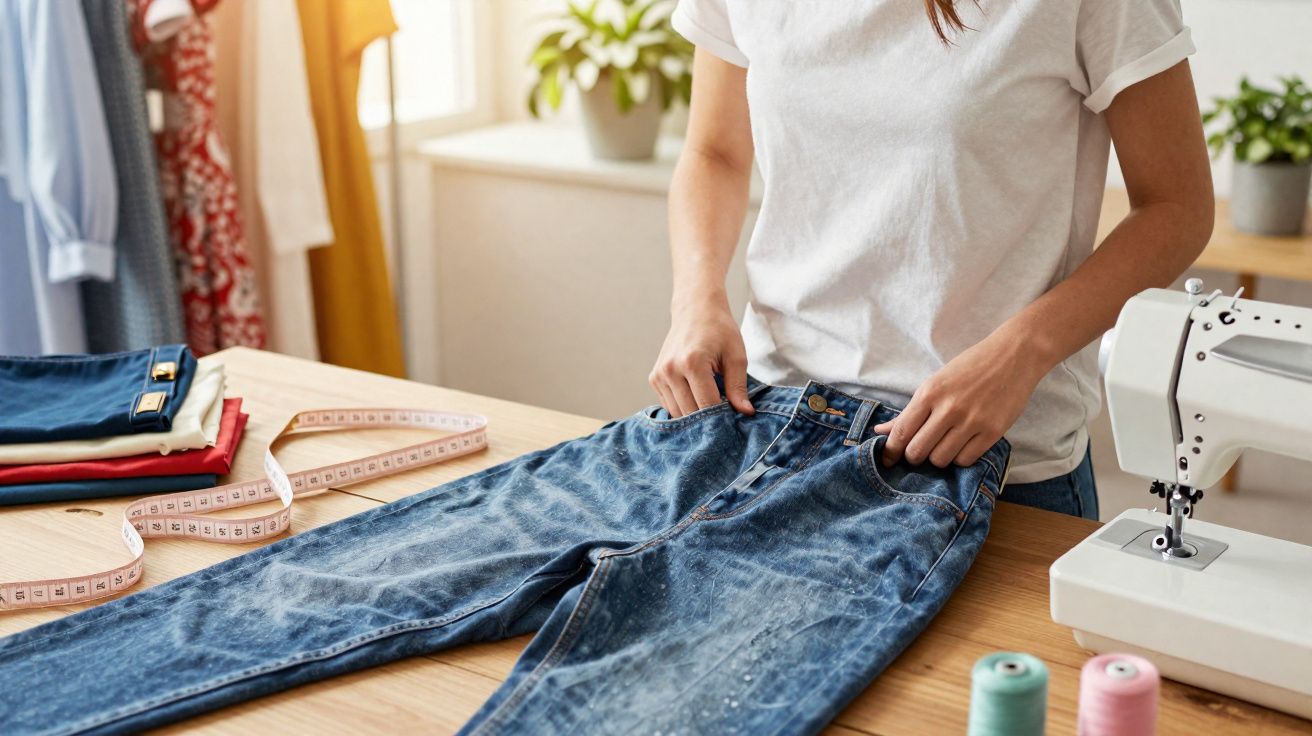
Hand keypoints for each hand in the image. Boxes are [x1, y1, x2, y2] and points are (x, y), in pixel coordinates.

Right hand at [649, 296, 754, 418]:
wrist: (695, 310)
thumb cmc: (719, 330)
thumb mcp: (736, 356)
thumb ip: (738, 387)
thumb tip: (745, 413)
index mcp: (692, 362)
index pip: (707, 405)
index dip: (722, 417)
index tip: (734, 420)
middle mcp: (671, 369)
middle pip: (690, 412)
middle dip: (708, 420)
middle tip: (725, 416)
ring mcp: (659, 375)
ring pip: (677, 413)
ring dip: (694, 415)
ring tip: (710, 404)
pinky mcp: (654, 378)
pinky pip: (669, 405)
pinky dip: (683, 407)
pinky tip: (696, 397)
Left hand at [871, 332, 1049, 467]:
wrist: (1013, 356)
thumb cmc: (970, 367)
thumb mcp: (935, 382)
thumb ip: (910, 411)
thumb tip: (881, 430)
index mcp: (930, 393)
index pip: (902, 431)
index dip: (891, 451)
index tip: (888, 460)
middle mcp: (949, 408)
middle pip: (917, 451)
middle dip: (913, 457)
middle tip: (919, 452)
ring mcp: (972, 421)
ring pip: (940, 459)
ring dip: (937, 458)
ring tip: (943, 445)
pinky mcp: (993, 431)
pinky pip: (966, 460)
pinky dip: (959, 458)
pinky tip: (961, 445)